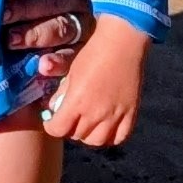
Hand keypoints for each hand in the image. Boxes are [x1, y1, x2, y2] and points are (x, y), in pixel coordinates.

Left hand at [41, 14, 149, 150]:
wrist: (123, 42)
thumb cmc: (94, 53)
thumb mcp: (71, 72)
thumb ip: (62, 94)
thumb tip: (55, 108)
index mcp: (77, 102)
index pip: (58, 129)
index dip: (52, 126)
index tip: (52, 120)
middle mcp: (96, 113)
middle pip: (77, 136)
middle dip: (70, 128)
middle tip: (70, 119)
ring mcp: (115, 115)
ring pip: (97, 141)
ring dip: (89, 135)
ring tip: (88, 124)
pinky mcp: (131, 113)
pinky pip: (119, 137)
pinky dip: (110, 136)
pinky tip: (106, 127)